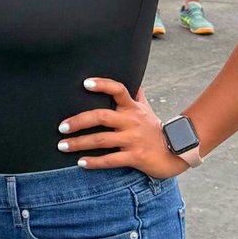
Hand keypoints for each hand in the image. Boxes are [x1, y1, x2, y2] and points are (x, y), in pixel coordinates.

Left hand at [57, 78, 187, 177]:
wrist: (176, 152)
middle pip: (101, 116)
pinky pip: (111, 160)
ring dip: (79, 143)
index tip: (85, 84)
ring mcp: (133, 139)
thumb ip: (135, 94)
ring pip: (102, 140)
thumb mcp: (146, 108)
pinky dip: (94, 162)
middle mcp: (131, 121)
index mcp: (132, 107)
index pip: (118, 90)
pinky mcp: (135, 157)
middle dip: (78, 121)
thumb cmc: (154, 129)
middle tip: (61, 127)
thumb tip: (131, 76)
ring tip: (62, 145)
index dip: (102, 85)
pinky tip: (80, 163)